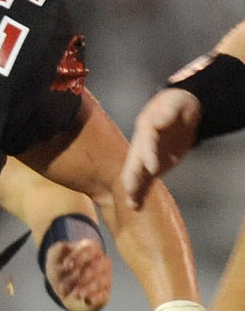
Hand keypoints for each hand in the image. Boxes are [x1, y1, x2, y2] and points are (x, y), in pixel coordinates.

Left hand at [42, 237, 111, 310]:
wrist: (63, 277)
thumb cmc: (60, 262)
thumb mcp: (55, 253)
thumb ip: (58, 249)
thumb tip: (65, 247)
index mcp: (91, 248)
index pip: (90, 250)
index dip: (79, 258)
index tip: (67, 265)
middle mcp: (100, 261)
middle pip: (97, 267)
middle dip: (85, 276)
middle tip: (71, 283)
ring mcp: (104, 276)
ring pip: (101, 282)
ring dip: (89, 289)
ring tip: (76, 294)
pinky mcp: (103, 291)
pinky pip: (104, 295)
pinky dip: (97, 298)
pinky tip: (88, 301)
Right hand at [121, 87, 201, 210]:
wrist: (181, 112)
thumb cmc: (176, 105)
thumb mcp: (174, 103)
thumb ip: (167, 112)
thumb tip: (157, 122)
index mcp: (146, 128)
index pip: (146, 142)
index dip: (148, 154)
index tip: (153, 167)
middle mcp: (142, 145)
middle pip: (134, 161)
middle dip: (132, 176)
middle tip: (129, 189)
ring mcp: (146, 157)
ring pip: (137, 174)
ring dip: (134, 188)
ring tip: (131, 204)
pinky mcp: (154, 167)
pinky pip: (146, 181)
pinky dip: (141, 193)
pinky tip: (136, 206)